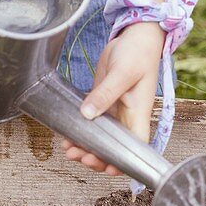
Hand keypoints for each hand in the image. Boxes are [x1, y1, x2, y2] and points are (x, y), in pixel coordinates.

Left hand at [62, 20, 164, 174]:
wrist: (136, 36)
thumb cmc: (138, 53)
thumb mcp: (123, 73)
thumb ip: (105, 94)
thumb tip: (87, 115)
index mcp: (138, 114)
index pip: (134, 147)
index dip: (121, 162)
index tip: (106, 168)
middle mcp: (127, 117)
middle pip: (115, 148)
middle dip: (97, 158)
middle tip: (78, 155)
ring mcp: (114, 110)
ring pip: (100, 138)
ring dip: (85, 147)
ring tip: (68, 149)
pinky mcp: (102, 101)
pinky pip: (91, 122)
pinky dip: (80, 131)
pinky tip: (67, 134)